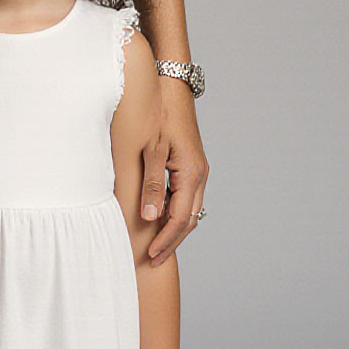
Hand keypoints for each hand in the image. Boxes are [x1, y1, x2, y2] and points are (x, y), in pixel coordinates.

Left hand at [143, 78, 208, 262]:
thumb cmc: (160, 116)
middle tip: (154, 259)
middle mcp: (199, 176)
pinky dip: (174, 211)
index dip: (165, 239)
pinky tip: (159, 215)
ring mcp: (198, 171)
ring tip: (156, 244)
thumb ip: (151, 183)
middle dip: (171, 241)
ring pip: (189, 210)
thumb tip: (148, 216)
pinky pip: (186, 197)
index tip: (151, 255)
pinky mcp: (192, 165)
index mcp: (191, 175)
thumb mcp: (152, 149)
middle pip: (189, 220)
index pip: (180, 219)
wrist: (172, 89)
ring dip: (174, 228)